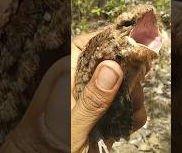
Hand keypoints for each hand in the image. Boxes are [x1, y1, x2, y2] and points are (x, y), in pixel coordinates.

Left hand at [71, 32, 146, 151]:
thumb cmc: (48, 148)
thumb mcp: (70, 127)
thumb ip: (91, 100)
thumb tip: (113, 67)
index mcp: (65, 75)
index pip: (87, 44)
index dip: (110, 41)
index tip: (133, 48)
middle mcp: (81, 81)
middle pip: (112, 62)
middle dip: (129, 76)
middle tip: (131, 92)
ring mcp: (94, 96)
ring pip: (123, 83)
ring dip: (132, 98)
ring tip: (125, 116)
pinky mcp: (104, 110)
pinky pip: (125, 104)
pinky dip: (131, 114)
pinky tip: (124, 126)